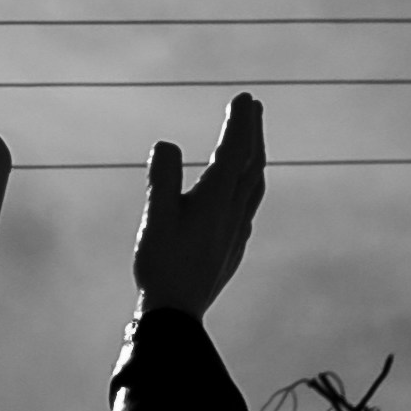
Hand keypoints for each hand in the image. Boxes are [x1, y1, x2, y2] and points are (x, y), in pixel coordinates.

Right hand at [133, 92, 267, 319]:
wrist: (178, 312)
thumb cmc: (161, 263)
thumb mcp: (156, 216)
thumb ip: (162, 177)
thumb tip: (168, 144)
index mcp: (216, 200)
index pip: (234, 153)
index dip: (240, 124)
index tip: (245, 98)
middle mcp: (234, 212)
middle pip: (252, 164)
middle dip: (253, 132)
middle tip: (253, 105)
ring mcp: (238, 230)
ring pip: (255, 185)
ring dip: (255, 156)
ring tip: (253, 140)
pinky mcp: (234, 246)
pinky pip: (250, 204)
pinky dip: (250, 183)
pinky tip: (243, 191)